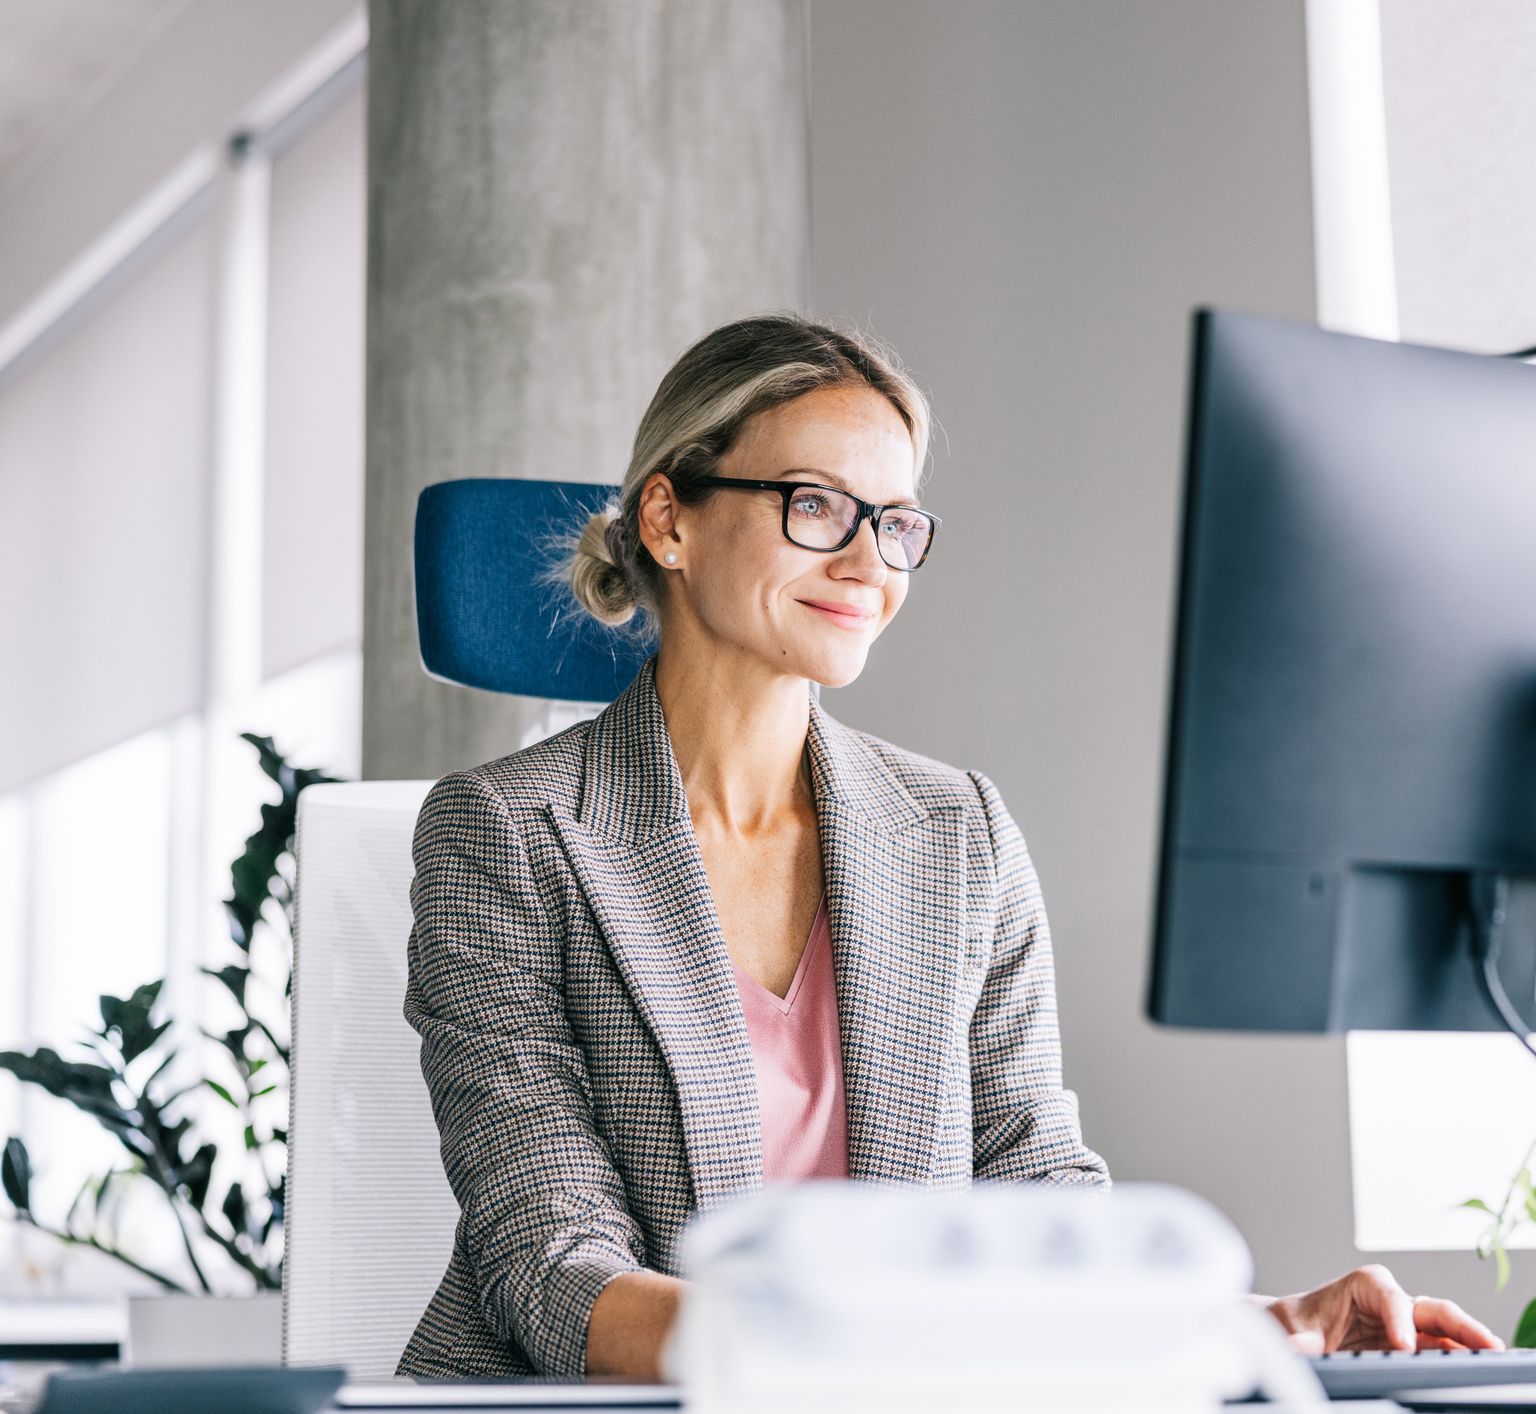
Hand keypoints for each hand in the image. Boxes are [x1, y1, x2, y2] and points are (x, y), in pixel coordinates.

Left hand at [1264, 1264, 1505, 1354]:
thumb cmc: (1300, 1320)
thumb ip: (1300, 1338)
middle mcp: (1392, 1300)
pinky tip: (1475, 1368)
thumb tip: (1299, 1346)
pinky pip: (1442, 1350)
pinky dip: (1460, 1358)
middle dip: (1461, 1325)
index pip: (1391, 1300)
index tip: (1405, 1346)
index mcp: (1366, 1284)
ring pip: (1446, 1331)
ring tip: (1493, 1356)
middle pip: (1433, 1309)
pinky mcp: (1413, 1345)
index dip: (1400, 1322)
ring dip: (1470, 1343)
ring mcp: (1407, 1324)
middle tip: (1485, 1343)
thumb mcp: (1293, 1326)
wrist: (1299, 1330)